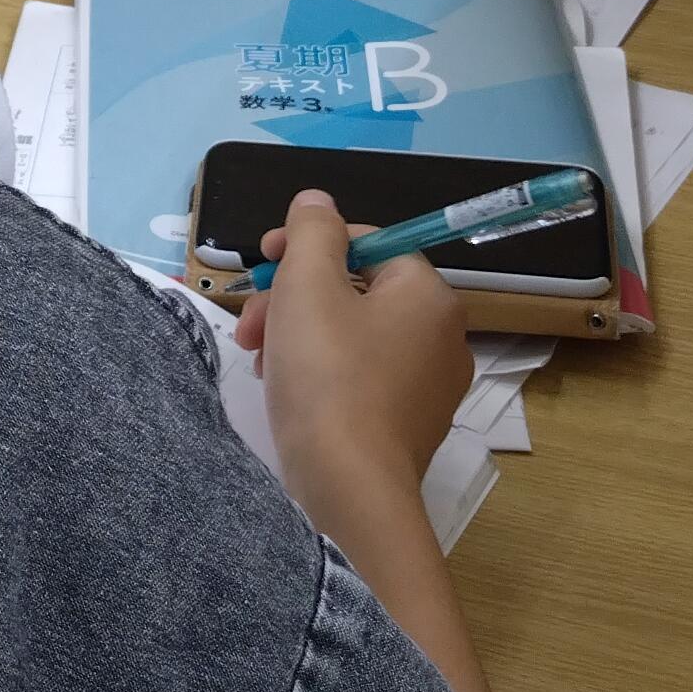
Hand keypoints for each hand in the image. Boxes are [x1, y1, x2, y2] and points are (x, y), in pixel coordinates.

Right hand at [233, 187, 474, 520]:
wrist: (348, 489)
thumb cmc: (328, 376)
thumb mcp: (308, 285)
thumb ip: (312, 232)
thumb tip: (318, 202)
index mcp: (428, 295)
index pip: (369, 245)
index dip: (310, 244)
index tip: (262, 261)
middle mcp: (442, 338)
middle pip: (357, 292)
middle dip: (294, 297)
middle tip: (250, 322)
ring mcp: (428, 389)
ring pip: (353, 337)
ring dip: (299, 335)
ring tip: (259, 360)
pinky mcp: (406, 429)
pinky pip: (359, 380)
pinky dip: (320, 374)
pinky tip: (284, 391)